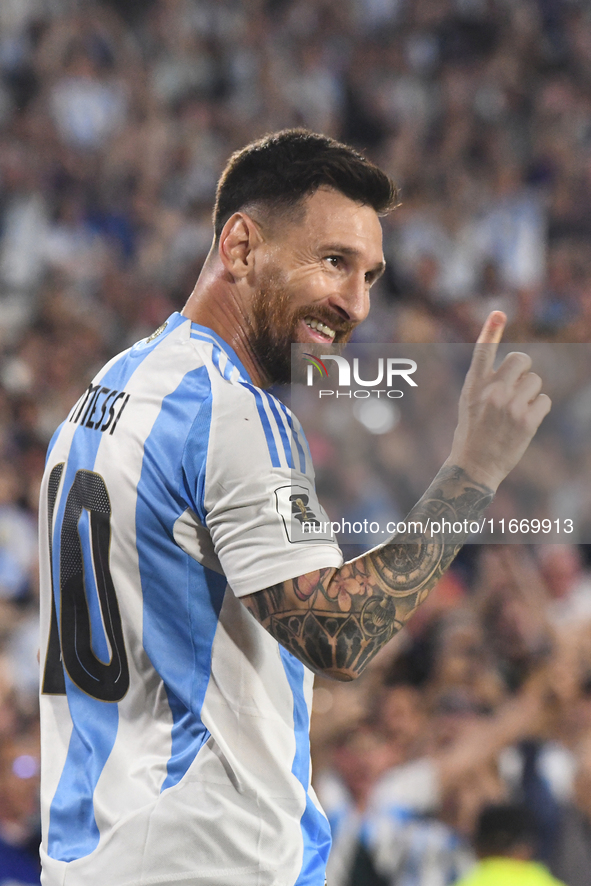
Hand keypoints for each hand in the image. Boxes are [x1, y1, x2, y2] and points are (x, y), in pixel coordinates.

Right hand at [448, 311, 550, 490]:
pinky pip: (544, 400)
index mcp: (473, 385)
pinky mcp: (526, 420)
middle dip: (524, 370)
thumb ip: (487, 383)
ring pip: (535, 381)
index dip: (491, 330)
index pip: (483, 351)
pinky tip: (524, 423)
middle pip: (522, 359)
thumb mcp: (470, 402)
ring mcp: (510, 405)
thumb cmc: (472, 433)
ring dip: (530, 394)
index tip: (498, 313)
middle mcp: (492, 391)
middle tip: (518, 385)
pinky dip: (538, 410)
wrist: (474, 466)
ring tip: (515, 412)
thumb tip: (517, 369)